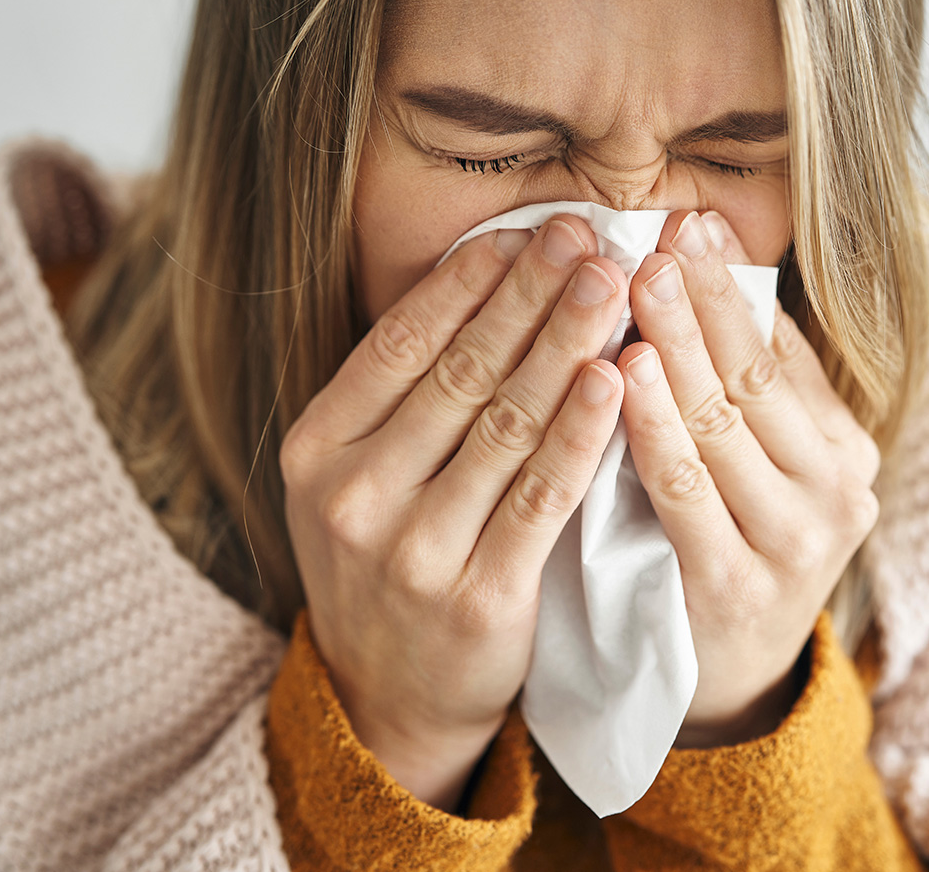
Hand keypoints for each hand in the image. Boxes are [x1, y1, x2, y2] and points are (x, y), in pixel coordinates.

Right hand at [279, 216, 628, 810]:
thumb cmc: (387, 563)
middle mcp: (352, 495)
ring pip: (503, 424)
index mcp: (316, 449)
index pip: (399, 344)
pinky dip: (580, 433)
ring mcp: (412, 551)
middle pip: (457, 373)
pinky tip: (611, 378)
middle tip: (585, 236)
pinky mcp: (479, 598)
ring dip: (562, 345)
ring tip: (609, 284)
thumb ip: (400, 399)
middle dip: (527, 296)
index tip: (525, 232)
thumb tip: (483, 286)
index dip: (467, 282)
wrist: (391, 697)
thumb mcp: (356, 479)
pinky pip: (540, 497)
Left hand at [617, 210, 881, 748]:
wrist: (725, 675)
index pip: (781, 351)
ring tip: (640, 281)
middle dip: (704, 301)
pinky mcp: (738, 588)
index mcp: (841, 449)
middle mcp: (834, 490)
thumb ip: (735, 392)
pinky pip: (687, 492)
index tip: (691, 224)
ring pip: (725, 425)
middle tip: (658, 235)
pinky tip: (625, 375)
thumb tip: (695, 279)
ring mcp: (794, 542)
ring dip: (681, 347)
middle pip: (756, 378)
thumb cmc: (727, 549)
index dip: (734, 286)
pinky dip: (655, 428)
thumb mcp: (752, 468)